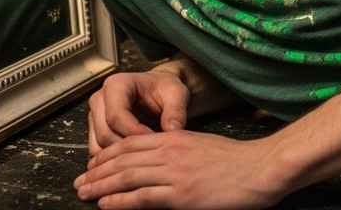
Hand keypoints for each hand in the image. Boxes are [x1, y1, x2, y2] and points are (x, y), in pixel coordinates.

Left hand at [75, 130, 284, 208]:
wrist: (261, 168)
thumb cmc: (236, 160)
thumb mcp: (201, 146)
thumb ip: (177, 150)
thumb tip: (156, 162)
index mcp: (175, 137)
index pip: (131, 143)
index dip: (107, 154)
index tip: (92, 164)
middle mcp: (170, 151)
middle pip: (123, 159)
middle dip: (97, 171)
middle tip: (79, 182)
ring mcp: (175, 173)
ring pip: (127, 177)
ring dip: (101, 186)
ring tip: (84, 193)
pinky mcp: (182, 195)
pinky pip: (143, 197)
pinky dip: (121, 201)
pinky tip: (106, 205)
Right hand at [88, 70, 190, 156]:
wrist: (160, 90)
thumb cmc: (167, 90)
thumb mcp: (177, 94)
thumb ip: (176, 111)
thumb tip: (173, 131)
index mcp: (116, 85)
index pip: (116, 116)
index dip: (136, 133)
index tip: (156, 141)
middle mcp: (99, 98)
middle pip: (105, 134)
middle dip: (129, 147)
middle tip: (152, 150)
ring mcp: (94, 115)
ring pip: (99, 146)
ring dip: (122, 155)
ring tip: (146, 151)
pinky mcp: (94, 130)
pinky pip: (97, 151)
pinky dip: (115, 158)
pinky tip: (136, 154)